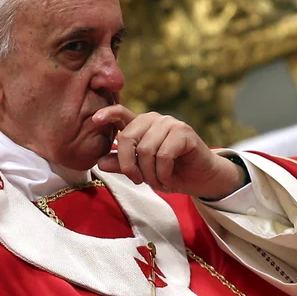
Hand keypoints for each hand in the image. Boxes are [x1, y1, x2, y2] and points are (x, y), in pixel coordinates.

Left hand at [93, 105, 246, 198]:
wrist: (201, 178)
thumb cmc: (170, 171)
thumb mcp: (141, 170)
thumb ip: (122, 164)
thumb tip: (100, 161)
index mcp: (140, 125)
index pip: (120, 113)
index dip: (107, 114)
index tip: (94, 119)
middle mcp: (153, 119)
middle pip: (127, 138)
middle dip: (128, 165)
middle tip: (136, 180)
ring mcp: (169, 123)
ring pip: (145, 150)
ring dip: (149, 174)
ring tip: (158, 182)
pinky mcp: (184, 132)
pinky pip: (163, 155)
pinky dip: (163, 173)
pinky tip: (168, 179)